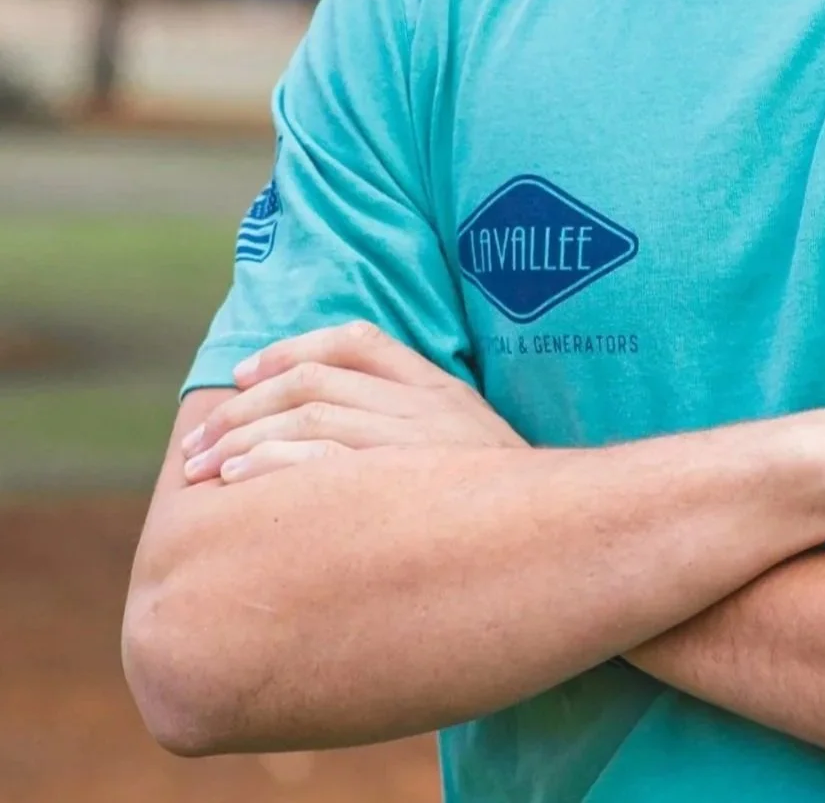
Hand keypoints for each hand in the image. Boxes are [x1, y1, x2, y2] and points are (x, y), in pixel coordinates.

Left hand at [179, 321, 525, 484]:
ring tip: (203, 470)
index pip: (359, 341)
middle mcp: (426, 404)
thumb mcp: (474, 451)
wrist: (565, 546)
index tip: (243, 376)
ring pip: (309, 416)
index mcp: (442, 388)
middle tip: (196, 445)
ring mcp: (417, 442)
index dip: (292, 350)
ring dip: (243, 439)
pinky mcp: (405, 484)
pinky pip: (321, 462)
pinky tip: (237, 483)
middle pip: (316, 381)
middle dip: (245, 408)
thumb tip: (344, 433)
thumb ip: (422, 429)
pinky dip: (269, 465)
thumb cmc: (507, 511)